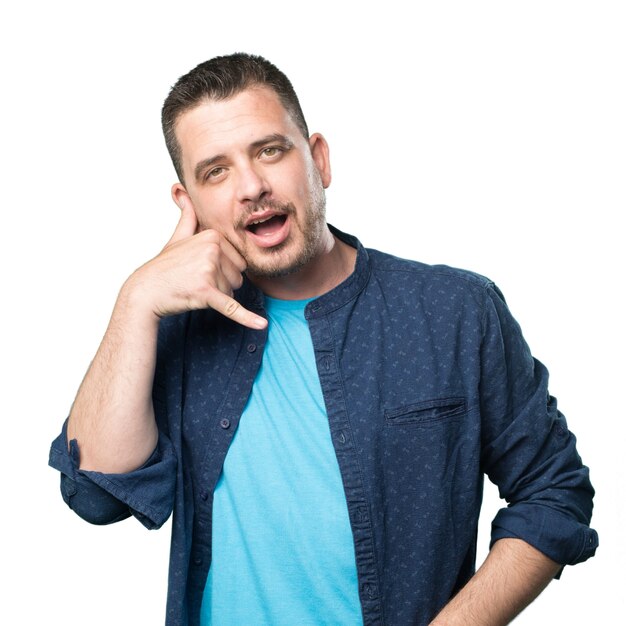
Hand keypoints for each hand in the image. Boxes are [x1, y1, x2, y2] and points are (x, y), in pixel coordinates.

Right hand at [127, 204, 266, 328]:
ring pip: (233, 291)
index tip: (201, 268)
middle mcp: (213, 250)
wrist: (145, 292)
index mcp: (213, 236)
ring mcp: (209, 271)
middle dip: (222, 283)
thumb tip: (180, 190)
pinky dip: (247, 319)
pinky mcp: (206, 293)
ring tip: (194, 289)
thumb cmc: (164, 267)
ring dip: (217, 295)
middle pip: (239, 276)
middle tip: (196, 280)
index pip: (239, 260)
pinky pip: (232, 308)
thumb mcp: (177, 237)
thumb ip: (187, 215)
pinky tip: (261, 325)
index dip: (223, 270)